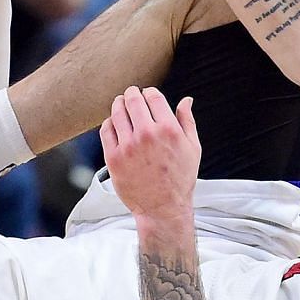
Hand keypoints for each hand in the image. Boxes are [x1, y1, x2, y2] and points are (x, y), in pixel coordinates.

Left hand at [101, 86, 199, 224]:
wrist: (163, 208)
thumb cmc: (180, 178)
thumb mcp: (192, 148)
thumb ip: (188, 121)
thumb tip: (186, 99)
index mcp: (168, 129)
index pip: (153, 96)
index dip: (149, 92)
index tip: (147, 94)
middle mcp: (147, 135)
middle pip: (133, 100)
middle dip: (132, 93)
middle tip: (131, 94)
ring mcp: (128, 146)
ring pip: (117, 112)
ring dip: (118, 104)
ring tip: (120, 104)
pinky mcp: (114, 158)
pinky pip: (106, 130)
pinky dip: (109, 122)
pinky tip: (114, 122)